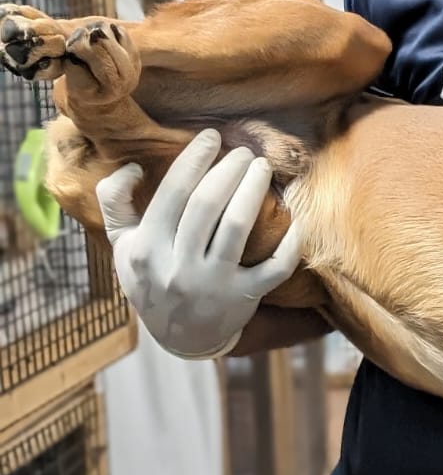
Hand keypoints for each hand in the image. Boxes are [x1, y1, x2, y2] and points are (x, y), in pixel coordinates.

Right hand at [95, 128, 302, 358]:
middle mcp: (178, 267)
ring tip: (261, 168)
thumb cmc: (153, 279)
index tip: (211, 137)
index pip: (173, 193)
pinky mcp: (244, 298)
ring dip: (253, 190)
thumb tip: (132, 166)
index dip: (194, 159)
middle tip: (243, 151)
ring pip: (237, 227)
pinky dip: (290, 242)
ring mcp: (212, 284)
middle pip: (207, 205)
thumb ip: (115, 203)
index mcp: (146, 249)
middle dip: (229, 170)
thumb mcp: (123, 246)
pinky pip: (274, 267)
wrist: (179, 337)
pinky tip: (294, 218)